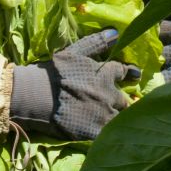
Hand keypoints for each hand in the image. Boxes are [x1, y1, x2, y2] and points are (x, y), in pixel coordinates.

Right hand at [9, 29, 137, 140]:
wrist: (36, 95)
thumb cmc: (53, 72)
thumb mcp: (73, 52)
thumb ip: (95, 43)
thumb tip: (116, 32)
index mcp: (105, 74)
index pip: (124, 72)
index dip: (130, 74)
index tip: (135, 75)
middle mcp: (109, 94)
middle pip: (125, 101)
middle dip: (123, 102)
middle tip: (123, 105)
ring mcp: (104, 114)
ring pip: (120, 120)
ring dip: (118, 120)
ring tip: (117, 124)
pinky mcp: (95, 131)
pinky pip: (109, 135)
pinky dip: (109, 135)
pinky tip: (109, 138)